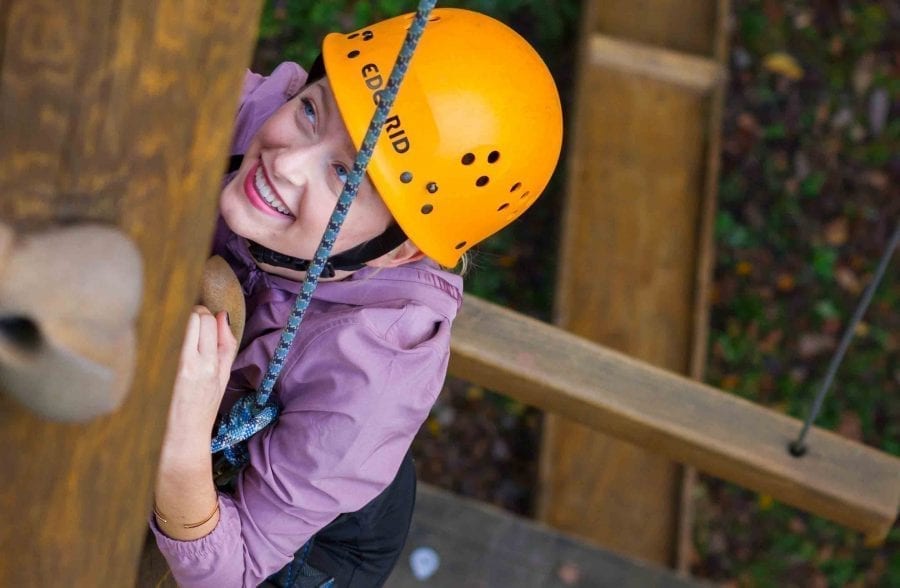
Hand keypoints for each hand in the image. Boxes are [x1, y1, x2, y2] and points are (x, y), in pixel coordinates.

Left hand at [161, 306, 236, 456]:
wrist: (180, 437)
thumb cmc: (203, 408)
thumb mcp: (223, 378)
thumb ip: (226, 345)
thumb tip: (222, 315)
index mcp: (210, 365)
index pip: (207, 320)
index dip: (205, 316)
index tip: (202, 323)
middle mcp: (188, 363)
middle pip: (189, 316)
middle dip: (190, 315)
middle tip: (188, 326)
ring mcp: (167, 366)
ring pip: (171, 324)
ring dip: (174, 323)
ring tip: (174, 335)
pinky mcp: (150, 369)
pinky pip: (154, 339)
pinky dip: (159, 336)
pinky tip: (159, 345)